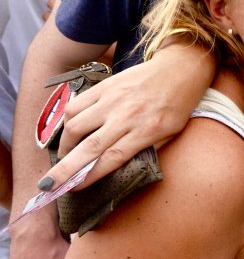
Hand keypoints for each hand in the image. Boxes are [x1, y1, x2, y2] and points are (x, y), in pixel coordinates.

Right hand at [41, 45, 212, 190]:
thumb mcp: (171, 134)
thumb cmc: (176, 106)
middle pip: (90, 146)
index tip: (75, 188)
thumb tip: (118, 167)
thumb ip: (146, 150)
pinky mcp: (105, 86)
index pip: (113, 158)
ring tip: (65, 157)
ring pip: (76, 125)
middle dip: (66, 169)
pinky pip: (76, 105)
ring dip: (65, 146)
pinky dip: (67, 121)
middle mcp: (127, 116)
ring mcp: (113, 99)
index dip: (91, 175)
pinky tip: (69, 132)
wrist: (179, 70)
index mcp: (147, 130)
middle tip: (49, 184)